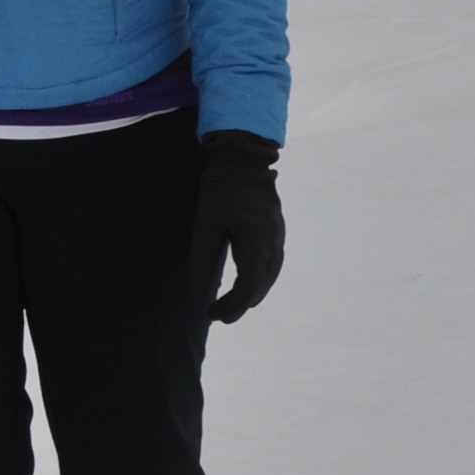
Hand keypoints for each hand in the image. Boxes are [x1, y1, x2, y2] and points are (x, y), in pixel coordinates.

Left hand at [189, 130, 283, 321]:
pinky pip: (273, 261)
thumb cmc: (221, 189)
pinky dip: (261, 277)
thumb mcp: (205, 223)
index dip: (232, 306)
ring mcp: (278, 234)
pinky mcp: (276, 228)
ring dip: (252, 291)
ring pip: (270, 274)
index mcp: (256, 241)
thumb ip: (202, 257)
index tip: (214, 315)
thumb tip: (196, 288)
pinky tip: (249, 280)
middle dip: (240, 303)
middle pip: (261, 284)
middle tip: (218, 313)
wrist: (243, 159)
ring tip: (233, 304)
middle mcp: (272, 241)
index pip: (248, 286)